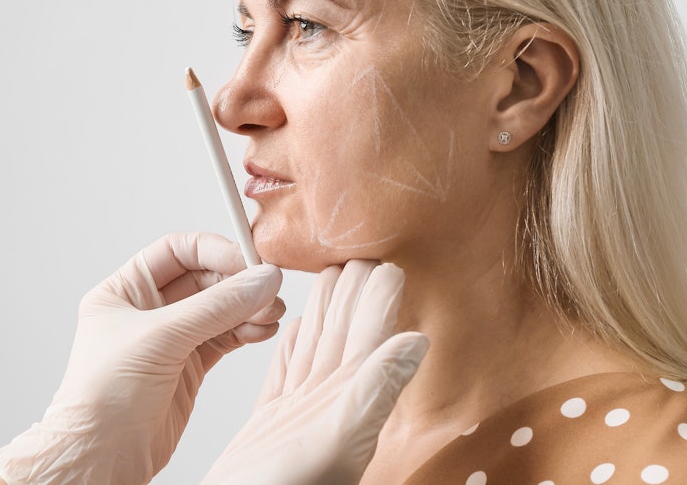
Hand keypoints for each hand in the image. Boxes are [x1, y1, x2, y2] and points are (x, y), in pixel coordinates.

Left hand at [0, 233, 283, 484]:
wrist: (101, 459)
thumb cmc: (104, 398)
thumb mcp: (160, 338)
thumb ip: (217, 306)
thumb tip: (263, 279)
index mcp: (125, 290)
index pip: (178, 250)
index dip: (216, 250)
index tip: (249, 261)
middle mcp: (149, 310)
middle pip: (207, 278)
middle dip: (240, 283)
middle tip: (269, 290)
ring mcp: (172, 339)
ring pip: (222, 309)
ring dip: (250, 308)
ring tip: (270, 315)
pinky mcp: (191, 366)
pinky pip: (228, 336)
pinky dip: (249, 331)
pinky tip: (262, 332)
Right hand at [201, 260, 427, 484]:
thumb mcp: (335, 439)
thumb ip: (375, 390)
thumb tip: (417, 342)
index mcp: (350, 395)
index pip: (372, 331)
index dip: (380, 293)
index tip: (386, 256)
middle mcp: (329, 400)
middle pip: (346, 330)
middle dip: (352, 289)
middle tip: (356, 248)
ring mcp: (299, 411)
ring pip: (318, 345)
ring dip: (325, 309)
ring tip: (328, 274)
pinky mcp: (269, 423)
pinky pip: (285, 372)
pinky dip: (291, 346)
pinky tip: (295, 329)